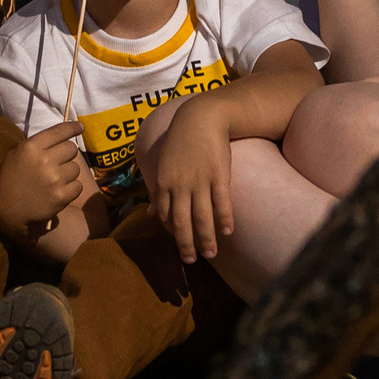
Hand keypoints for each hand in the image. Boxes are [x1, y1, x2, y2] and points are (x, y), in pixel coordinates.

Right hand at [0, 118, 91, 243]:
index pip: (59, 131)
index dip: (72, 128)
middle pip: (71, 149)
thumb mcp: (17, 155)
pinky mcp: (61, 196)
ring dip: (68, 173)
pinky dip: (71, 189)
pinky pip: (78, 186)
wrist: (6, 210)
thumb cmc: (10, 180)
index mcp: (31, 147)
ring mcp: (54, 179)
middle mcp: (44, 160)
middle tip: (57, 164)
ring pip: (76, 168)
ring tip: (54, 181)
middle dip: (67, 155)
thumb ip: (38, 145)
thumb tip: (63, 137)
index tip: (80, 128)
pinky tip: (58, 192)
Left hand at [137, 91, 233, 263]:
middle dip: (186, 243)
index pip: (166, 215)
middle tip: (191, 260)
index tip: (179, 246)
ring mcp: (200, 180)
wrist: (201, 118)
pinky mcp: (219, 174)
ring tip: (211, 254)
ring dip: (206, 237)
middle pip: (182, 221)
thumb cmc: (181, 142)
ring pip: (202, 216)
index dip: (172, 233)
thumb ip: (158, 191)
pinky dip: (224, 218)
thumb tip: (151, 214)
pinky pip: (221, 201)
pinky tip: (227, 232)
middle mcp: (180, 185)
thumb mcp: (163, 165)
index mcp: (164, 183)